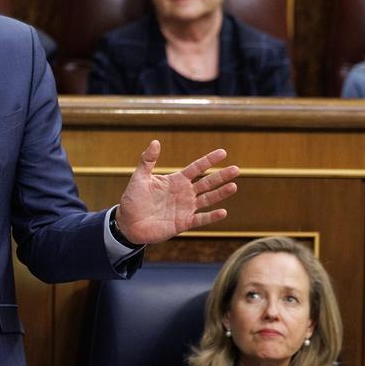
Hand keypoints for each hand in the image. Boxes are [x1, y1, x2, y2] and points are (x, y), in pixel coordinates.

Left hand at [115, 140, 239, 244]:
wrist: (128, 223)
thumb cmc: (133, 199)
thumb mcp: (139, 177)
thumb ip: (147, 160)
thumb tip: (155, 142)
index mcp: (176, 180)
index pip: (196, 168)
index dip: (209, 160)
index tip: (223, 152)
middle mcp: (184, 193)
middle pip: (207, 183)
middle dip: (221, 176)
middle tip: (236, 169)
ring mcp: (185, 208)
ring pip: (207, 199)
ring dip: (221, 193)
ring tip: (233, 186)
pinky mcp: (183, 223)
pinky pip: (200, 219)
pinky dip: (211, 216)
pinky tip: (223, 212)